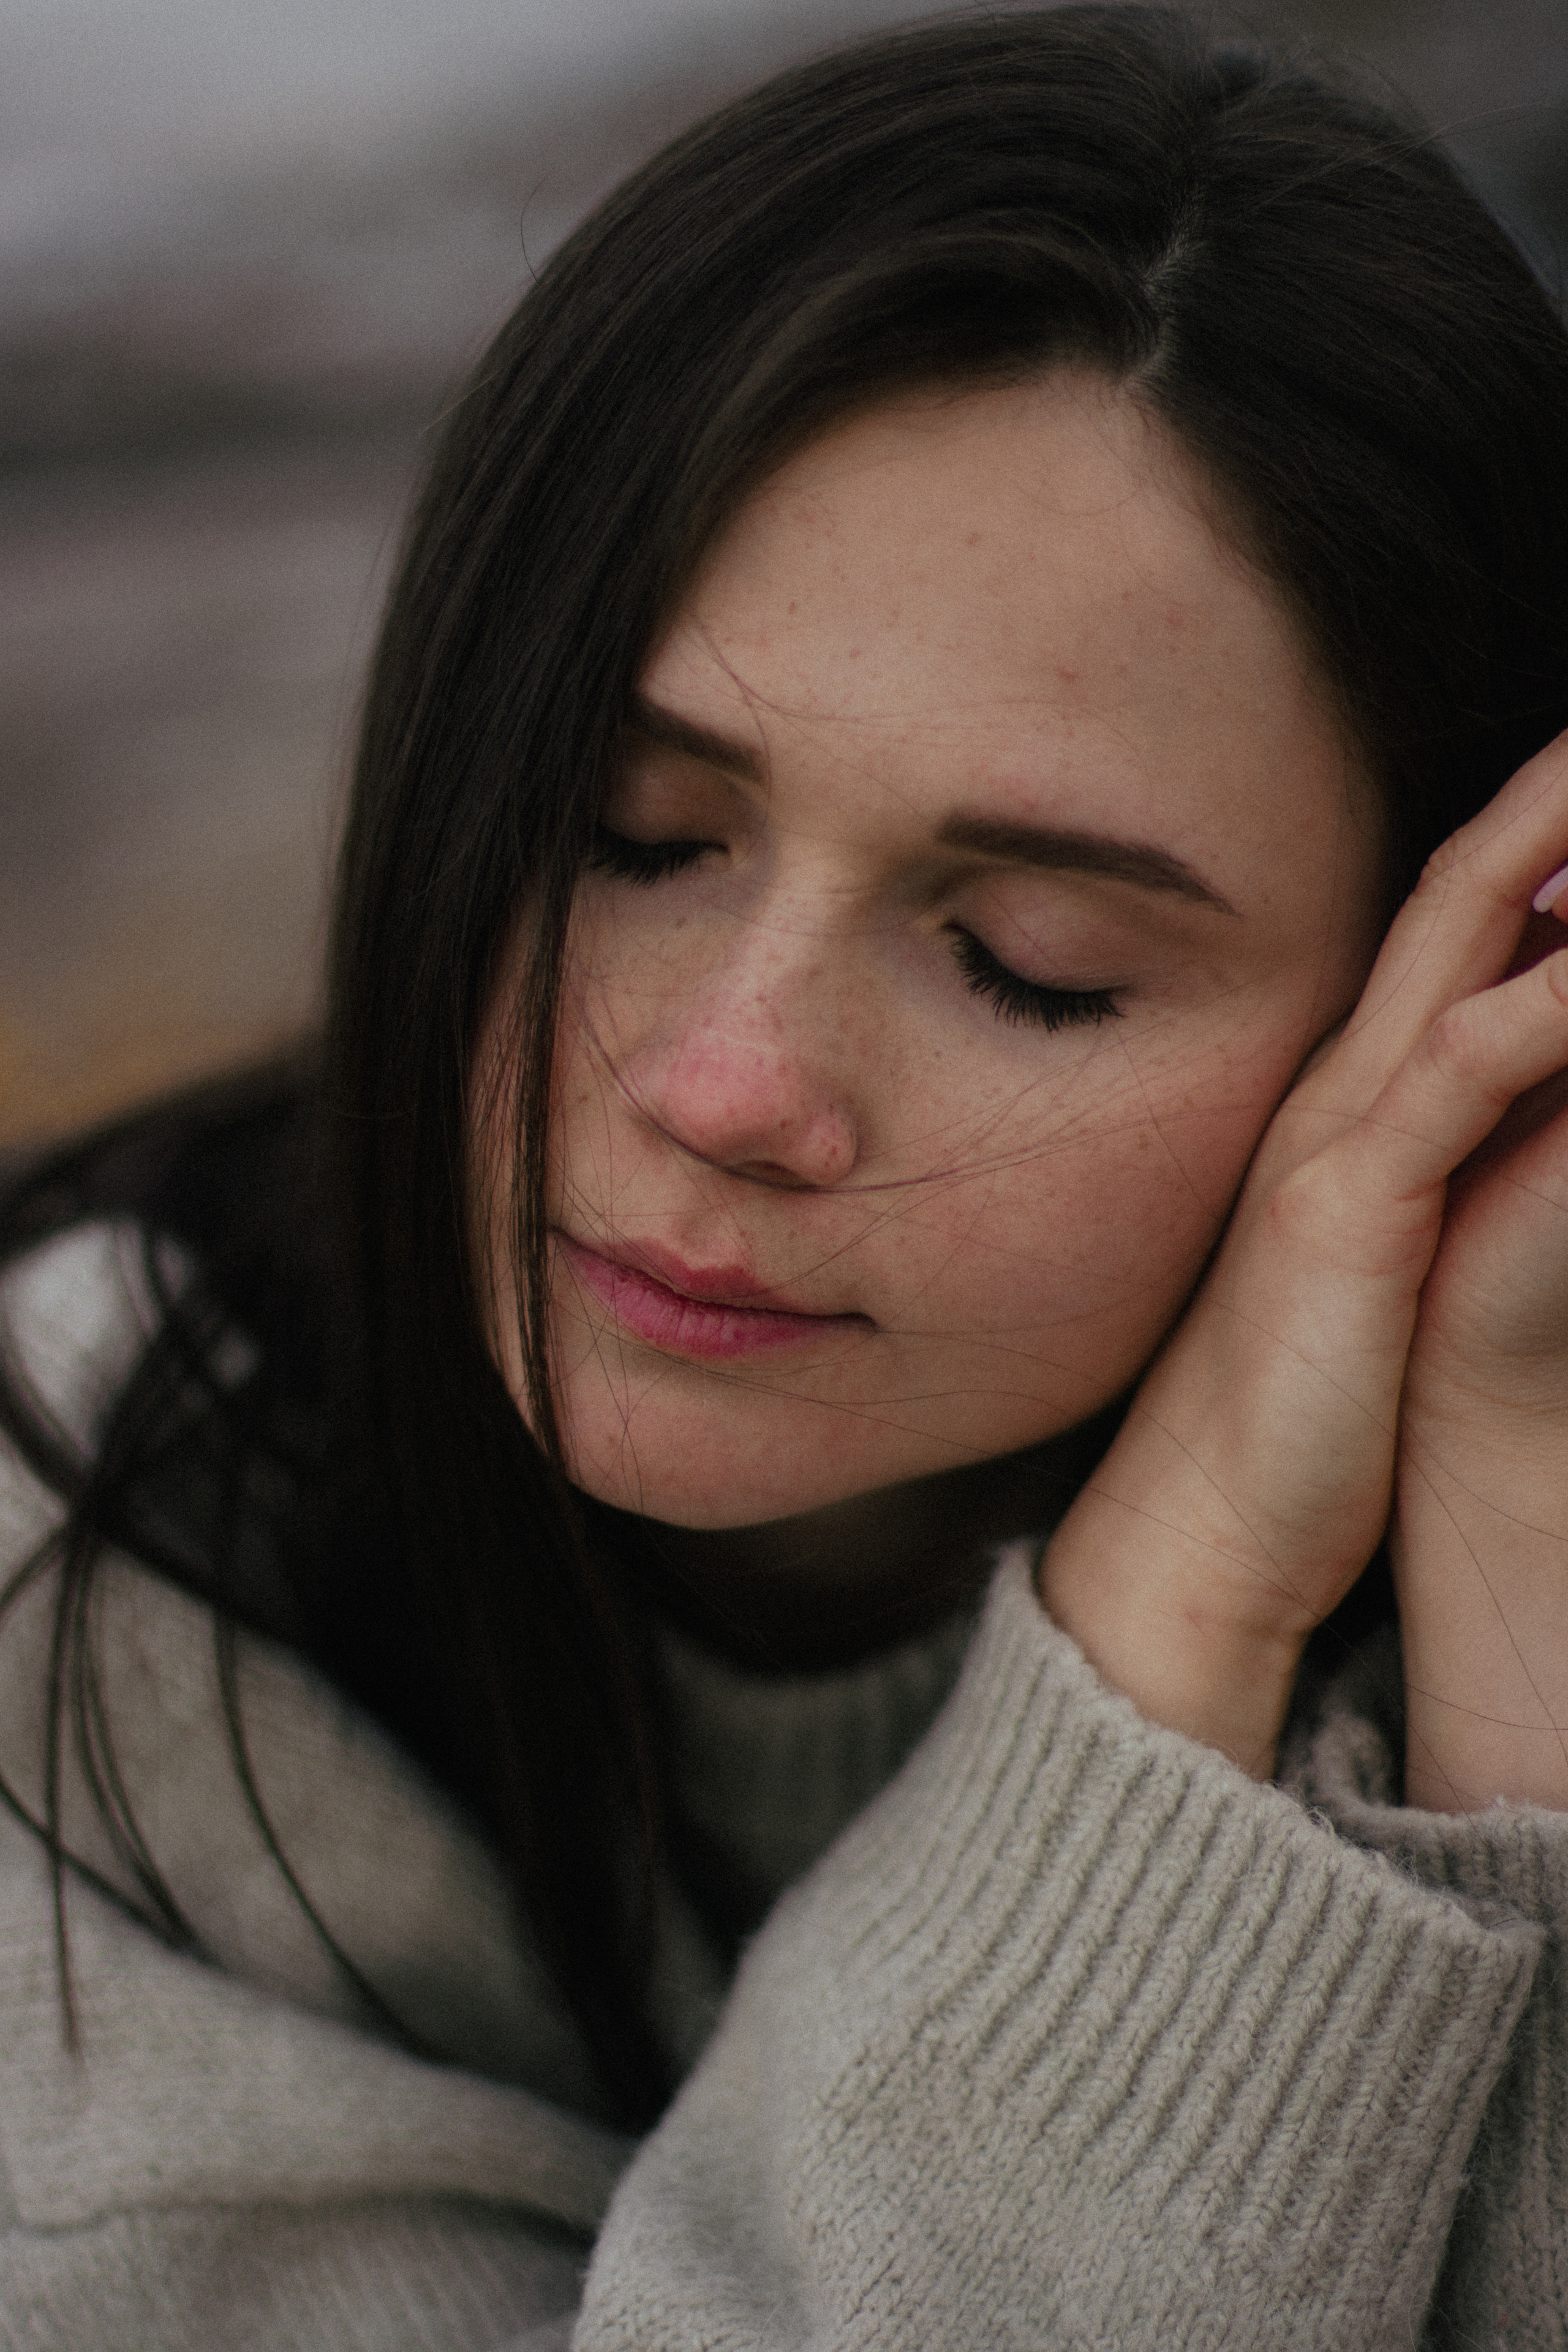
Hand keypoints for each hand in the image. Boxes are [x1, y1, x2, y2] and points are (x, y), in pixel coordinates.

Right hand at [1040, 730, 1567, 1783]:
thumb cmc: (1299, 1414)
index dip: (1534, 836)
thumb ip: (1427, 1178)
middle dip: (1550, 796)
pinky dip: (1540, 1008)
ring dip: (1556, 855)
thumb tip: (1502, 1124)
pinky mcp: (1347, 1212)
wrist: (1199, 1530)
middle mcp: (1343, 1093)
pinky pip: (1459, 1077)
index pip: (1456, 929)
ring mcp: (1337, 1143)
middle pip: (1463, 895)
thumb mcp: (1379, 1265)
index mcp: (1356, 1103)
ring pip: (1467, 951)